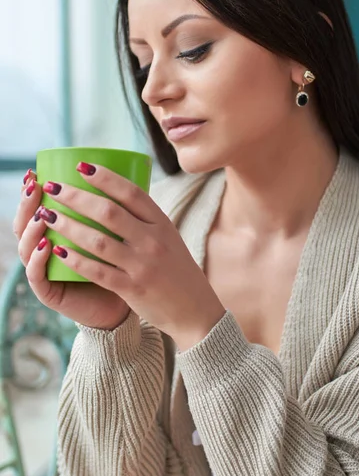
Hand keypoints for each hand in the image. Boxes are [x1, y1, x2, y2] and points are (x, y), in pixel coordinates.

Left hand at [36, 162, 224, 348]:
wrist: (194, 309)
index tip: (81, 166)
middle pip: (109, 212)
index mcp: (162, 223)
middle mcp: (153, 241)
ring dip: (69, 226)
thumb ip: (143, 219)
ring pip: (98, 241)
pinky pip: (97, 271)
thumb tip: (111, 194)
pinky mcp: (132, 289)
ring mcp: (142, 265)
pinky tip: (58, 251)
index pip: (131, 192)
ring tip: (47, 215)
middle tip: (52, 187)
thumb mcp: (168, 237)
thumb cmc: (176, 268)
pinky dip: (76, 260)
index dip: (104, 177)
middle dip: (76, 197)